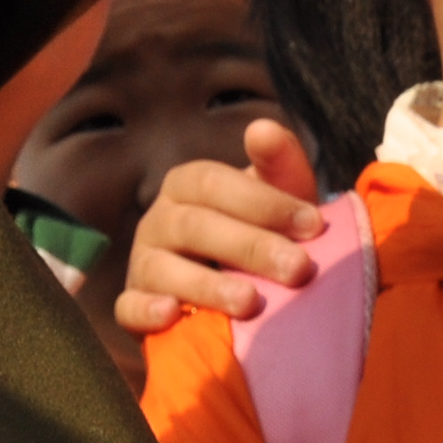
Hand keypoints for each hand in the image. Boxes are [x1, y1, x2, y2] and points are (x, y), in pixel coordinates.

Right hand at [109, 120, 325, 331]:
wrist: (241, 292)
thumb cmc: (262, 233)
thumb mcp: (278, 198)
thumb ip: (279, 165)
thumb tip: (262, 128)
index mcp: (187, 184)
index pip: (215, 183)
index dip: (264, 202)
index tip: (314, 225)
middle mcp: (159, 219)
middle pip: (195, 226)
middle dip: (250, 247)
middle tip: (298, 269)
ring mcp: (143, 263)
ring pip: (163, 269)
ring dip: (207, 285)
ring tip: (250, 303)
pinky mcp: (133, 306)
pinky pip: (129, 307)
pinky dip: (146, 311)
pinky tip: (172, 314)